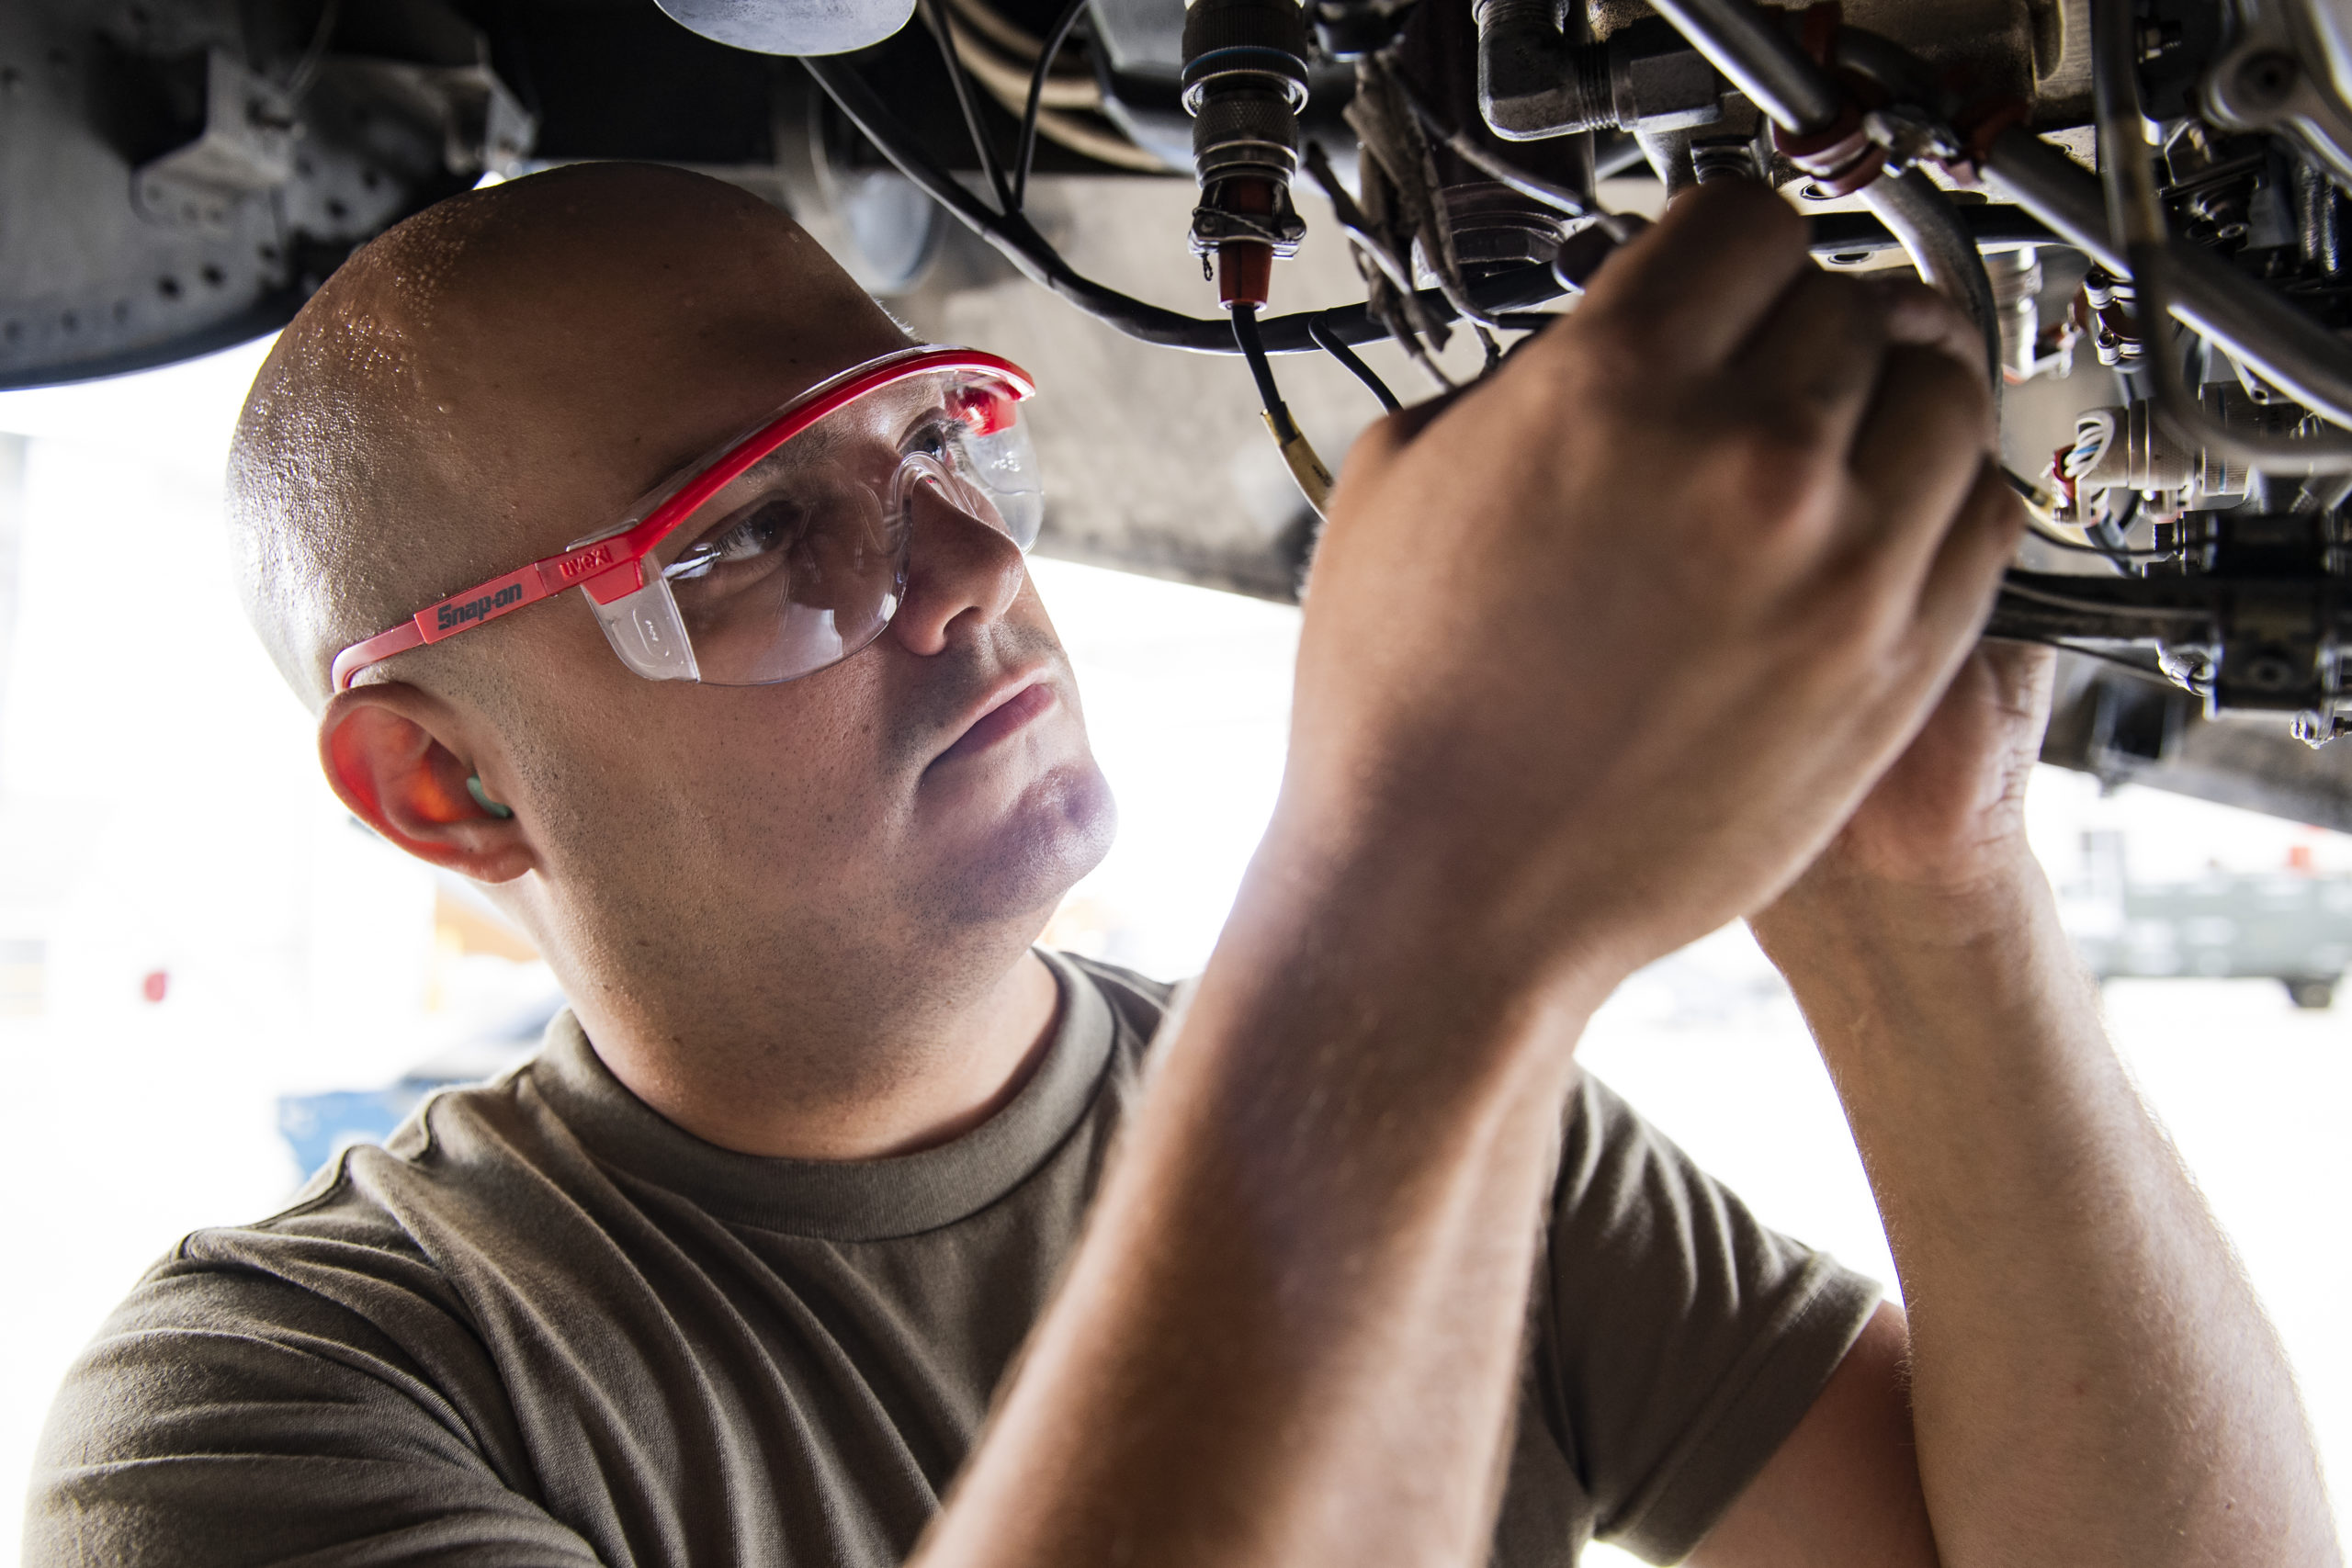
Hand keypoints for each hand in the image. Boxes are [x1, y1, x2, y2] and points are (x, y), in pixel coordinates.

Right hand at [1269, 181, 2023, 1009]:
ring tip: (1835, 443)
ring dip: (1892, 399)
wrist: (1446, 899)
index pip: (1743, 221)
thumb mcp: (1401, 486)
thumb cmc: (1402, 720)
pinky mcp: (1894, 662)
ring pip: (1943, 393)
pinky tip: (1874, 524)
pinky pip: (1982, 518)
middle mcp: (1740, 455)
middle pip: (1846, 299)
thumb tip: (1596, 348)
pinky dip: (1941, 499)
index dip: (1727, 249)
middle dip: (1798, 329)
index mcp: (1607, 385)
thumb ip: (1520, 379)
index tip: (1725, 280)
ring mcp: (1837, 561)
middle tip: (1763, 376)